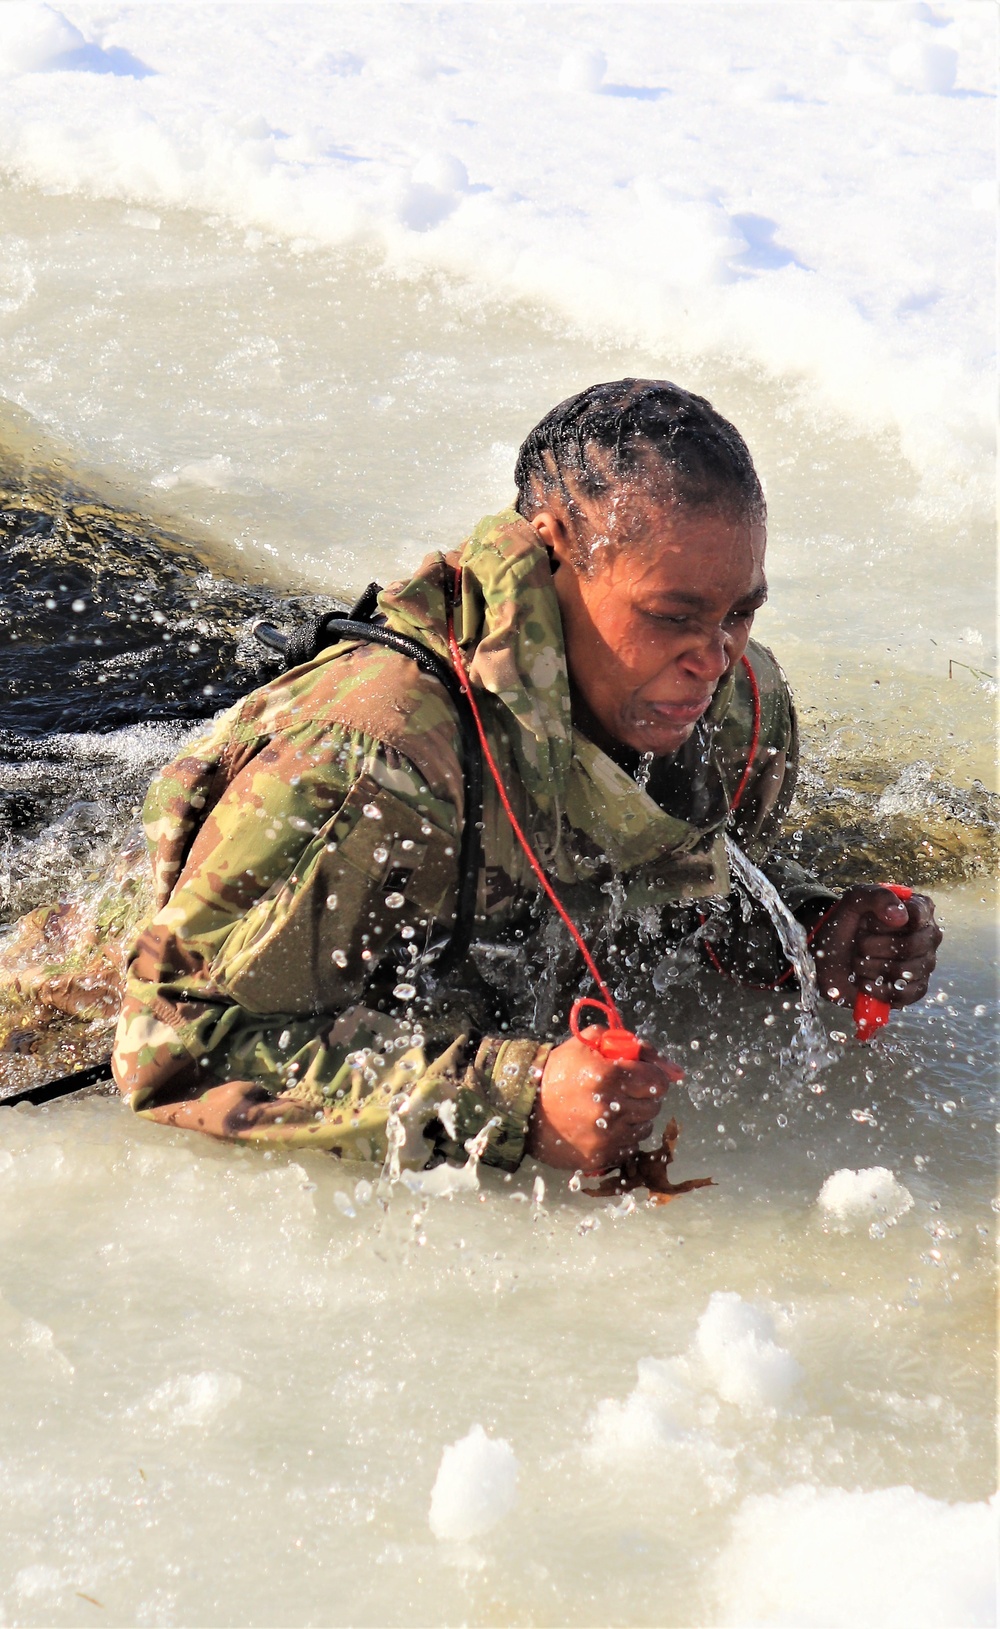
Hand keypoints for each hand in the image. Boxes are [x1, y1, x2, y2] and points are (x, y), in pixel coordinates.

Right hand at [526, 1026, 678, 1170]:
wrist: (523, 1107)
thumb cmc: (559, 1071)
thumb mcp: (589, 1043)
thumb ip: (634, 1046)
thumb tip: (676, 1071)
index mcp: (608, 1076)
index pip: (657, 1080)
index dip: (652, 1075)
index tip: (640, 1075)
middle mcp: (610, 1109)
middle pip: (654, 1104)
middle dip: (643, 1094)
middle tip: (622, 1090)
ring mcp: (606, 1137)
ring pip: (645, 1126)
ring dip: (634, 1116)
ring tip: (610, 1108)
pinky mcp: (601, 1157)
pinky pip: (631, 1146)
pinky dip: (623, 1136)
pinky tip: (603, 1126)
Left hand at [810, 886, 941, 1008]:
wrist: (828, 957)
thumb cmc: (845, 926)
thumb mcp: (853, 902)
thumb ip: (877, 896)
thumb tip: (901, 916)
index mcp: (918, 910)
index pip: (918, 914)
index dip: (886, 922)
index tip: (867, 923)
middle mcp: (926, 936)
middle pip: (912, 945)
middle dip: (874, 946)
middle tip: (858, 943)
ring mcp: (923, 964)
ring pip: (905, 971)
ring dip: (871, 967)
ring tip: (858, 961)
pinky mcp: (913, 989)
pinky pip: (903, 994)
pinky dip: (876, 989)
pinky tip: (863, 981)